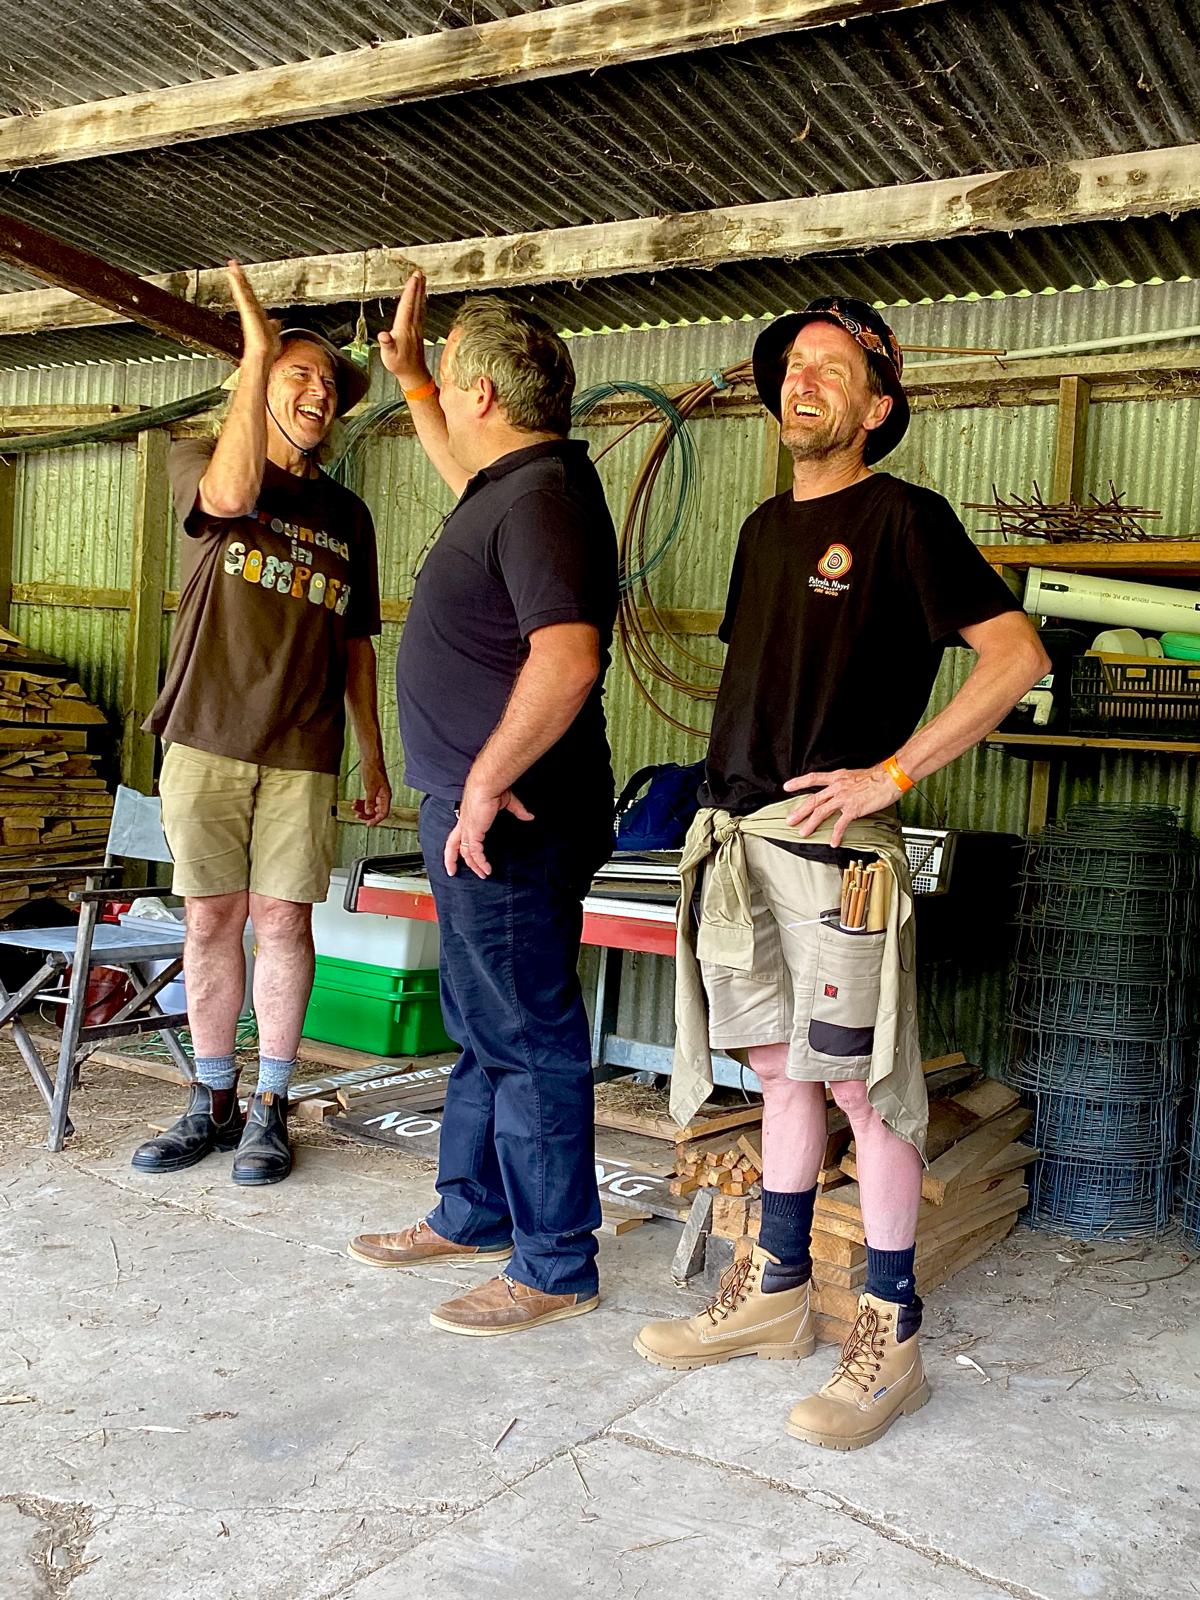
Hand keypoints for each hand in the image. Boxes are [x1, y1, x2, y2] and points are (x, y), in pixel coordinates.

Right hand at [227, 260, 279, 366]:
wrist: (263, 353)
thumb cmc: (267, 347)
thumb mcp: (273, 331)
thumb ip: (273, 325)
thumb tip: (277, 322)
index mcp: (256, 313)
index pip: (250, 295)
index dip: (246, 285)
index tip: (240, 275)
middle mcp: (250, 310)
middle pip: (244, 290)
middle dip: (239, 277)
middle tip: (233, 264)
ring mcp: (247, 309)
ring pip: (242, 289)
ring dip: (237, 277)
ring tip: (232, 265)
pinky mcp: (246, 309)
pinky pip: (241, 293)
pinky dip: (237, 283)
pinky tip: (233, 275)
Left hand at [353, 760, 391, 826]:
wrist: (370, 759)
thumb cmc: (373, 770)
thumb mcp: (370, 788)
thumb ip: (369, 801)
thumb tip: (368, 812)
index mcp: (386, 796)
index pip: (383, 813)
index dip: (376, 819)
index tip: (369, 824)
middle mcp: (383, 796)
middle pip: (376, 811)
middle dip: (367, 814)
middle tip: (358, 817)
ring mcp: (378, 793)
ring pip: (371, 806)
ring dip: (363, 809)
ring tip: (354, 809)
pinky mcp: (373, 790)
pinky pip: (368, 800)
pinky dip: (362, 802)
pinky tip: (356, 802)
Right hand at [378, 270, 432, 389]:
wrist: (413, 374)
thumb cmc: (399, 365)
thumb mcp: (389, 356)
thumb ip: (387, 344)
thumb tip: (383, 335)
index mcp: (404, 328)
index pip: (408, 306)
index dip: (410, 291)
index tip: (413, 278)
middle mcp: (413, 326)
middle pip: (416, 302)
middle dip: (417, 286)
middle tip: (419, 272)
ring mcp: (417, 328)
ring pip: (420, 305)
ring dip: (421, 292)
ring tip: (422, 279)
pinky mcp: (419, 331)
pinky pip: (421, 311)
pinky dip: (421, 301)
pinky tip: (421, 298)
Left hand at [444, 782, 533, 878]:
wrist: (487, 785)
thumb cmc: (493, 788)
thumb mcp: (506, 801)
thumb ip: (517, 810)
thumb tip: (528, 816)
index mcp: (467, 817)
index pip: (456, 834)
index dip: (455, 845)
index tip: (456, 854)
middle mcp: (464, 824)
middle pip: (452, 846)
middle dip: (451, 860)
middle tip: (452, 872)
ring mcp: (468, 829)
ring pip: (465, 853)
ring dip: (474, 865)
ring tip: (483, 874)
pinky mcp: (473, 833)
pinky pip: (475, 853)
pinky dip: (481, 862)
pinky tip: (486, 868)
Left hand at [783, 766, 901, 846]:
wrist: (890, 777)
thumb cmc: (877, 776)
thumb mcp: (854, 775)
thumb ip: (844, 783)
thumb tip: (837, 790)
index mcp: (837, 777)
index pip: (813, 778)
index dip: (799, 782)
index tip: (786, 787)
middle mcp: (837, 787)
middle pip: (813, 800)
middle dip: (800, 811)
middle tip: (790, 820)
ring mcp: (844, 798)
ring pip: (821, 812)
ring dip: (810, 824)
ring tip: (804, 832)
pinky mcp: (853, 809)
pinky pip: (840, 824)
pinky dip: (836, 834)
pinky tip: (833, 842)